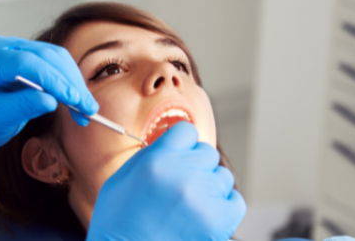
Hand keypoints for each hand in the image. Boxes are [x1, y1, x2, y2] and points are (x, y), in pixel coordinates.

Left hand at [0, 35, 98, 155]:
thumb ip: (22, 107)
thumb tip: (52, 101)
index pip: (25, 62)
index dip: (52, 80)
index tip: (72, 99)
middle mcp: (1, 47)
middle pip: (45, 56)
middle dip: (69, 82)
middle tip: (87, 107)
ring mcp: (15, 49)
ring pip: (55, 58)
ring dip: (73, 82)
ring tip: (86, 108)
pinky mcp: (28, 57)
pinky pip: (54, 65)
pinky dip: (68, 83)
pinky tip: (78, 101)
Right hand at [87, 122, 245, 240]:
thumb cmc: (119, 224)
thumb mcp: (122, 179)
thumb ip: (151, 155)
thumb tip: (175, 143)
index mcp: (157, 160)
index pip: (187, 130)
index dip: (183, 145)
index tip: (178, 158)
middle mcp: (182, 174)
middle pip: (207, 153)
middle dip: (196, 166)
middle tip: (181, 188)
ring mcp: (202, 198)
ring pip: (223, 177)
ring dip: (210, 187)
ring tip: (190, 206)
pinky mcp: (218, 222)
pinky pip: (236, 201)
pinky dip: (224, 207)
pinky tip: (205, 216)